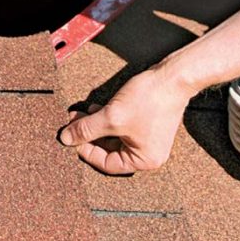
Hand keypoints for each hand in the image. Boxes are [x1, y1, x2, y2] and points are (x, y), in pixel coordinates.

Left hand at [58, 67, 189, 174]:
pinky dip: (108, 119)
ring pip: (114, 136)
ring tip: (80, 113)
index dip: (87, 151)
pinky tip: (95, 108)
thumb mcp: (112, 116)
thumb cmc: (150, 99)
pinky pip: (122, 126)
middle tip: (73, 123)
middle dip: (90, 135)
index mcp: (144, 160)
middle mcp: (148, 152)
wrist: (173, 76)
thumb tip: (66, 138)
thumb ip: (87, 129)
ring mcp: (149, 137)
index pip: (107, 164)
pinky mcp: (148, 121)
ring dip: (96, 125)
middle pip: (110, 150)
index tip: (72, 138)